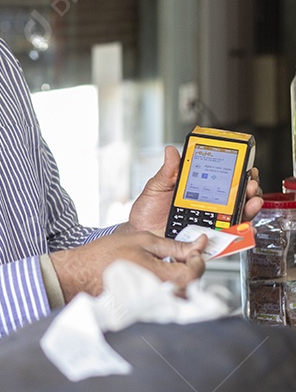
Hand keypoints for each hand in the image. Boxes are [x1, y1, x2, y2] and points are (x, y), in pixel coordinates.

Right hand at [49, 228, 207, 301]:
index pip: (196, 272)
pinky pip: (164, 303)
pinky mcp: (144, 312)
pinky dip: (164, 291)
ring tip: (162, 267)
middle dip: (189, 269)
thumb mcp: (143, 240)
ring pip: (180, 296)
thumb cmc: (104, 257)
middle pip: (191, 286)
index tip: (192, 251)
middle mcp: (160, 297)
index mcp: (162, 277)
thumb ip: (174, 245)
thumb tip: (197, 244)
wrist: (79, 274)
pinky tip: (152, 280)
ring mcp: (152, 308)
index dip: (197, 259)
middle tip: (177, 256)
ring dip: (178, 281)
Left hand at [128, 145, 263, 235]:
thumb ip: (167, 172)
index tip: (244, 166)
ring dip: (249, 207)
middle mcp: (208, 207)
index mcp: (198, 191)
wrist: (139, 233)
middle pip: (236, 197)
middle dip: (249, 188)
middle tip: (250, 183)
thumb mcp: (156, 187)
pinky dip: (241, 232)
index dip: (237, 173)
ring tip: (252, 200)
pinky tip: (245, 225)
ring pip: (237, 216)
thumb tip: (171, 151)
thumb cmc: (147, 212)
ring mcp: (209, 224)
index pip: (222, 180)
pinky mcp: (208, 240)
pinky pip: (228, 238)